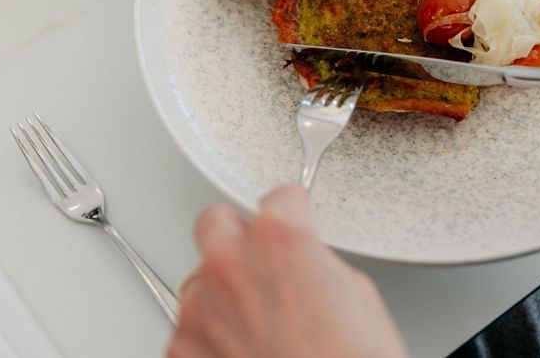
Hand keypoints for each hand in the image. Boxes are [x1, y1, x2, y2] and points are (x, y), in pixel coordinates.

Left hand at [168, 185, 406, 357]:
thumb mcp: (358, 295)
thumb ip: (317, 263)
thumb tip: (307, 265)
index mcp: (279, 239)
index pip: (278, 197)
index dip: (293, 210)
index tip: (294, 216)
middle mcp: (230, 264)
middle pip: (215, 221)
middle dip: (236, 233)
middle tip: (259, 258)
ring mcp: (200, 308)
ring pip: (199, 279)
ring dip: (222, 292)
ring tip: (259, 323)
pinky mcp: (181, 349)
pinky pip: (189, 328)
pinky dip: (211, 337)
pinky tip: (244, 352)